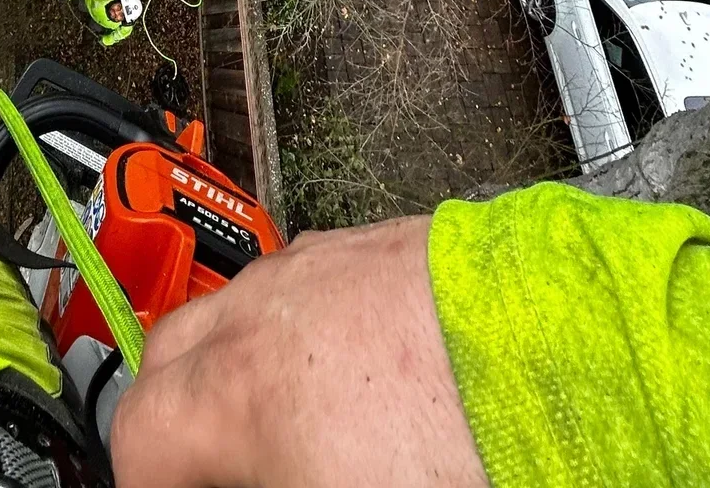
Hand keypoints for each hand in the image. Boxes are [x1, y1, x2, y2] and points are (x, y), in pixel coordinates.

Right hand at [110, 215, 487, 487]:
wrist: (573, 360)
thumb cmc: (469, 451)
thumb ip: (256, 478)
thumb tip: (248, 476)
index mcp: (238, 398)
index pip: (136, 441)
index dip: (147, 480)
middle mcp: (262, 316)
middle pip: (166, 359)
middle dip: (175, 417)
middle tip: (211, 468)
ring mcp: (317, 269)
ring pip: (232, 312)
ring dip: (234, 366)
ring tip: (286, 431)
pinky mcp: (375, 246)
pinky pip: (300, 284)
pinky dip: (298, 329)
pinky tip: (350, 384)